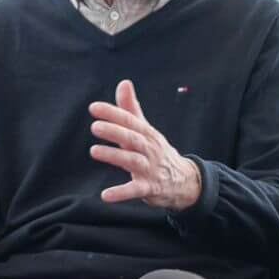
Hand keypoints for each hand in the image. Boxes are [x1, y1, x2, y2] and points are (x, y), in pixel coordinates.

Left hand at [88, 79, 201, 210]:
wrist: (184, 180)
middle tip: (95, 126)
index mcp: (147, 134)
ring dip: (114, 156)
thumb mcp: (145, 130)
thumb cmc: (157, 151)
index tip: (94, 107)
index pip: (130, 121)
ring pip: (133, 161)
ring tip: (94, 151)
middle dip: (115, 132)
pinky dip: (121, 193)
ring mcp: (150, 169)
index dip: (113, 113)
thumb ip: (131, 109)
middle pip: (133, 139)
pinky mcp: (149, 188)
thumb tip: (123, 82)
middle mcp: (150, 150)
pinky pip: (135, 190)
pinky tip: (105, 195)